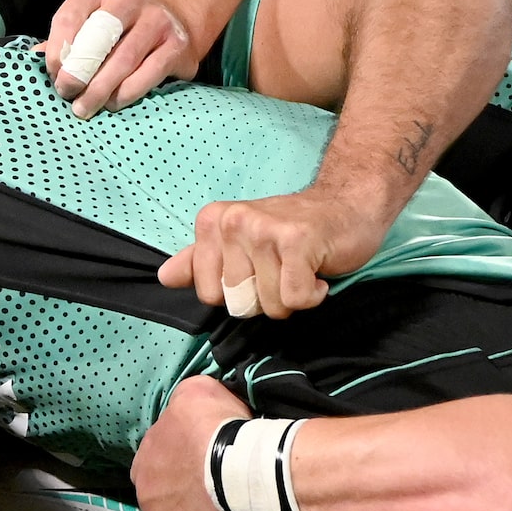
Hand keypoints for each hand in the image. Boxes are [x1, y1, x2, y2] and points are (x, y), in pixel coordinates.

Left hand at [45, 0, 194, 117]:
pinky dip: (126, 93)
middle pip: (98, 37)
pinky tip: (113, 103)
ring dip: (100, 89)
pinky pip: (148, 73)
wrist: (170, 19)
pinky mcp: (177, 45)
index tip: (54, 75)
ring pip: (123, 59)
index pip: (70, 16)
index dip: (58, 50)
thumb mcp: (87, 21)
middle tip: (67, 93)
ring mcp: (157, 20)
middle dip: (78, 71)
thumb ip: (64, 38)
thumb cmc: (116, 28)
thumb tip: (34, 59)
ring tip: (84, 107)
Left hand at [131, 374, 250, 510]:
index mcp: (147, 444)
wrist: (233, 464)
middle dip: (178, 482)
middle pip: (158, 481)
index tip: (203, 460)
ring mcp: (148, 508)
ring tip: (210, 507)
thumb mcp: (198, 390)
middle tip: (206, 484)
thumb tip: (186, 406)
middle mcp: (139, 475)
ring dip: (182, 507)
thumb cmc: (216, 424)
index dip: (182, 455)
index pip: (160, 451)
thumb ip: (184, 398)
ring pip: (165, 509)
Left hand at [161, 186, 384, 316]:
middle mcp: (233, 221)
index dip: (237, 294)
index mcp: (213, 221)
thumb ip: (200, 260)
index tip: (258, 270)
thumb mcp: (240, 243)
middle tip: (283, 269)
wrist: (347, 206)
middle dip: (265, 298)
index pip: (208, 293)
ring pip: (268, 304)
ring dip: (291, 297)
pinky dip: (311, 296)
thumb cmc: (293, 230)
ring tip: (301, 268)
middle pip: (238, 302)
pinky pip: (293, 299)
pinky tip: (317, 273)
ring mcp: (264, 229)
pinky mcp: (297, 241)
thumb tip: (164, 276)